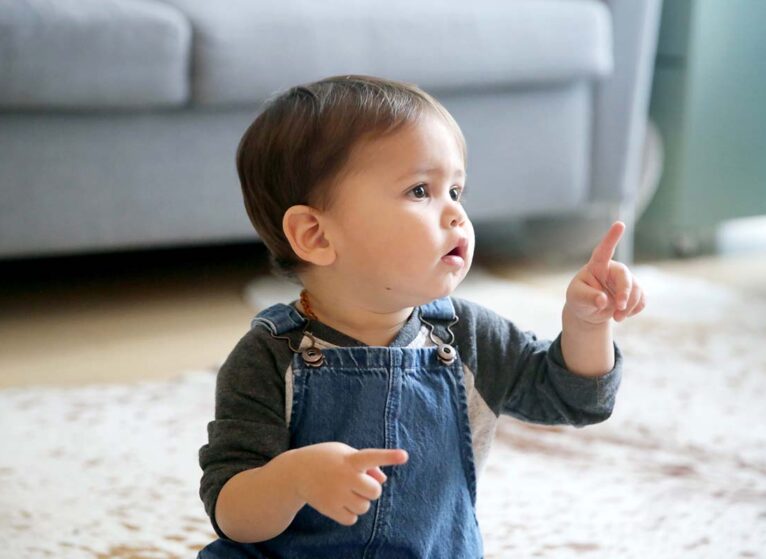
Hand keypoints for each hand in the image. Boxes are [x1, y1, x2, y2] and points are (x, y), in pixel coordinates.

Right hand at [290, 442, 408, 525]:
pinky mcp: (329, 509)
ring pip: (364, 507)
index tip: (404, 455)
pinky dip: (350, 514)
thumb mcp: (345, 453)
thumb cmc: (327, 459)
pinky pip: (352, 520)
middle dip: (370, 489)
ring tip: (346, 492)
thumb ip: (368, 464)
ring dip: (360, 501)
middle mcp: (344, 477)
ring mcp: (336, 494)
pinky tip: (341, 502)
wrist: (296, 472)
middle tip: (358, 482)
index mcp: (350, 460)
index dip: (389, 456)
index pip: (372, 457)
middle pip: (375, 492)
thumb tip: (382, 481)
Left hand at [565, 221, 645, 324]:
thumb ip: (588, 298)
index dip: (611, 237)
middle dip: (625, 294)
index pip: (604, 250)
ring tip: (617, 318)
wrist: (588, 311)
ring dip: (629, 306)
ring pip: (637, 290)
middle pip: (626, 277)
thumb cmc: (579, 299)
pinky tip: (623, 314)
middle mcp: (613, 270)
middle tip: (619, 308)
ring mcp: (625, 280)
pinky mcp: (634, 292)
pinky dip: (634, 310)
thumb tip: (603, 300)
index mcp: (596, 266)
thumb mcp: (576, 299)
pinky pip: (642, 300)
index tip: (619, 224)